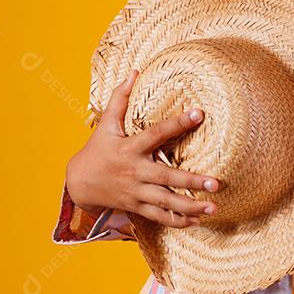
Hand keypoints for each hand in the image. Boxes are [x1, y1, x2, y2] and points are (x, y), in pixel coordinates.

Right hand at [66, 69, 222, 228]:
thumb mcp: (105, 123)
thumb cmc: (97, 149)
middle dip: (192, 181)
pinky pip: (159, 217)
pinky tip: (197, 221)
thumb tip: (134, 71)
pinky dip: (177, 221)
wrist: (78, 184)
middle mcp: (135, 171)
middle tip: (216, 183)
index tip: (200, 113)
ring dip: (190, 207)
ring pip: (166, 202)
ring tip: (213, 208)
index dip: (178, 122)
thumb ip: (120, 97)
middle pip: (167, 177)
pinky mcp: (136, 206)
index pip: (158, 132)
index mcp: (130, 147)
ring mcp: (136, 192)